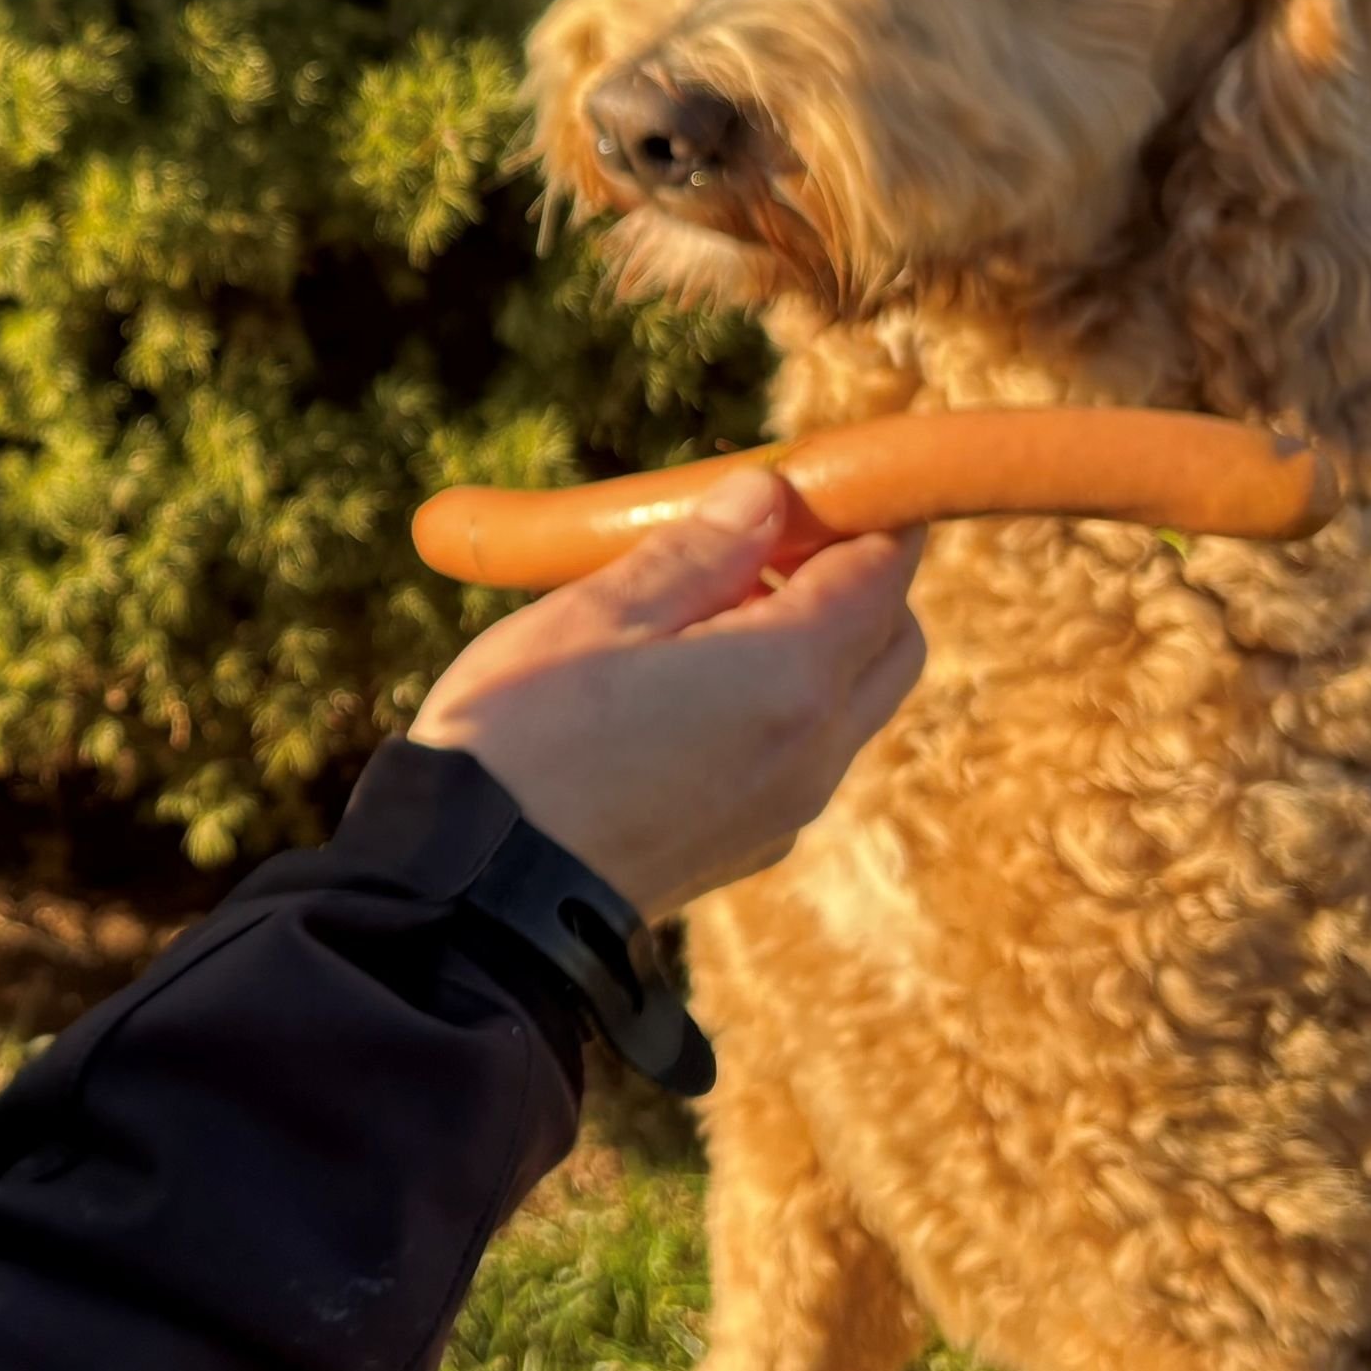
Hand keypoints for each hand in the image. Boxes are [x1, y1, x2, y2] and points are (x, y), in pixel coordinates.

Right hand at [410, 469, 924, 917]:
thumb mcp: (599, 613)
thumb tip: (770, 495)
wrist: (477, 894)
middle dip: (854, 577)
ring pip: (851, 702)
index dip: (862, 510)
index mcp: (791, 676)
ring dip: (816, 643)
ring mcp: (789, 807)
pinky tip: (684, 688)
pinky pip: (804, 753)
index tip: (809, 477)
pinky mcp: (751, 845)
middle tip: (756, 539)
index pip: (884, 568)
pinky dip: (784, 703)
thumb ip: (698, 551)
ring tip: (701, 613)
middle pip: (893, 641)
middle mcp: (815, 749)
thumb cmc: (524, 734)